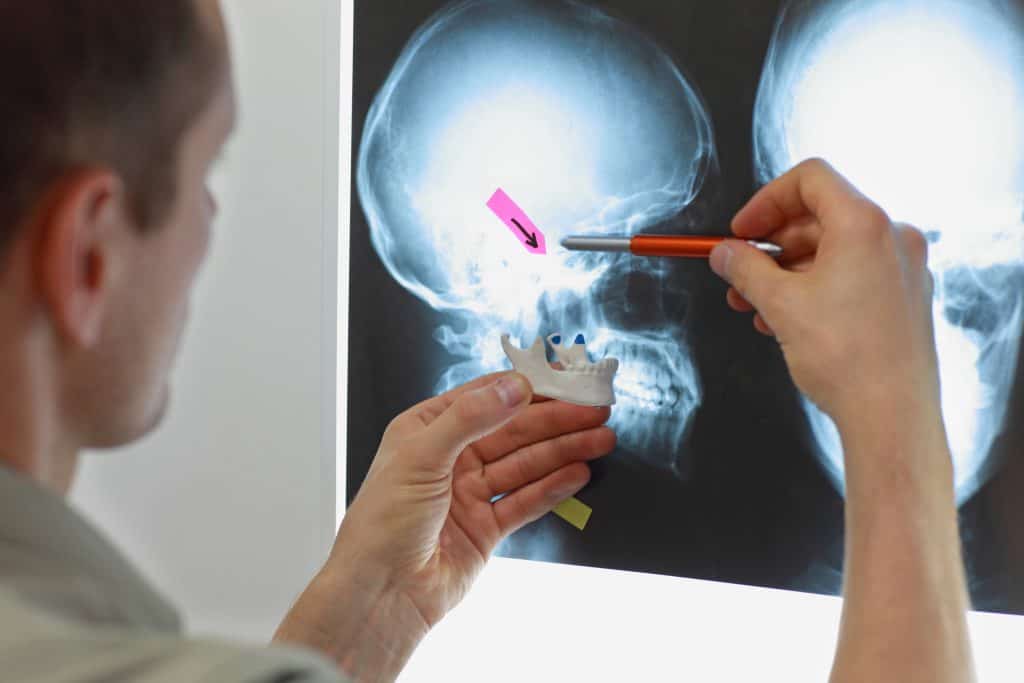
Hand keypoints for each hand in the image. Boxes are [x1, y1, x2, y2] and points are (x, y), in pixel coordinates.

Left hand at [275, 372, 614, 680]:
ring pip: (525, 463)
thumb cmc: (381, 524)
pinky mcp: (485, 526)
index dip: (527, 387)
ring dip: (563, 450)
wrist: (381, 594)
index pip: (485, 397)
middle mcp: (449, 457)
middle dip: (556, 420)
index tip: (565, 379)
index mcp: (426, 429)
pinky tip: (578, 473)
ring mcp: (469, 493)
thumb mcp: (421, 457)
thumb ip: (470, 418)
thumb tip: (513, 386)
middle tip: (595, 410)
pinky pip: (526, 500)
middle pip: (513, 430)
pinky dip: (554, 487)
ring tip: (600, 439)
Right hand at [709, 158, 939, 431]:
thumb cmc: (848, 359)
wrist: (891, 415)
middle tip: (739, 269)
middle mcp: (892, 238)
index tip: (742, 231)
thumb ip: (746, 268)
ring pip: (832, 251)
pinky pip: (851, 276)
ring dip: (786, 271)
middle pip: (819, 216)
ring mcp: (901, 269)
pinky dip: (814, 288)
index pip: (810, 180)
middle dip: (771, 244)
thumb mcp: (779, 304)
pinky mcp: (902, 299)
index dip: (766, 201)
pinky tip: (783, 319)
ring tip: (753, 303)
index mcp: (865, 224)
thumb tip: (725, 253)